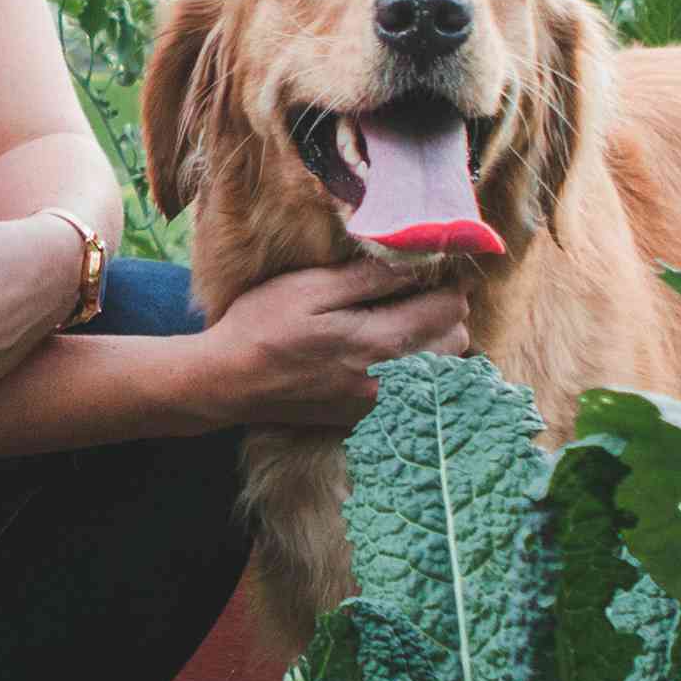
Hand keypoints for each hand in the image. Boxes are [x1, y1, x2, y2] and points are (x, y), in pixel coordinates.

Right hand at [202, 260, 472, 428]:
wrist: (226, 383)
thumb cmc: (262, 327)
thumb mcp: (310, 288)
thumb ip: (368, 278)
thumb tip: (416, 262)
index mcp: (379, 343)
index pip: (449, 312)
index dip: (449, 284)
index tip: (433, 270)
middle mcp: (390, 381)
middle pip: (454, 344)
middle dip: (446, 314)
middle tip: (418, 292)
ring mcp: (379, 405)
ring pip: (440, 371)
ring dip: (434, 343)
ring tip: (404, 320)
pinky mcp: (365, 417)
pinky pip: (413, 392)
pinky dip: (414, 370)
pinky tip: (384, 353)